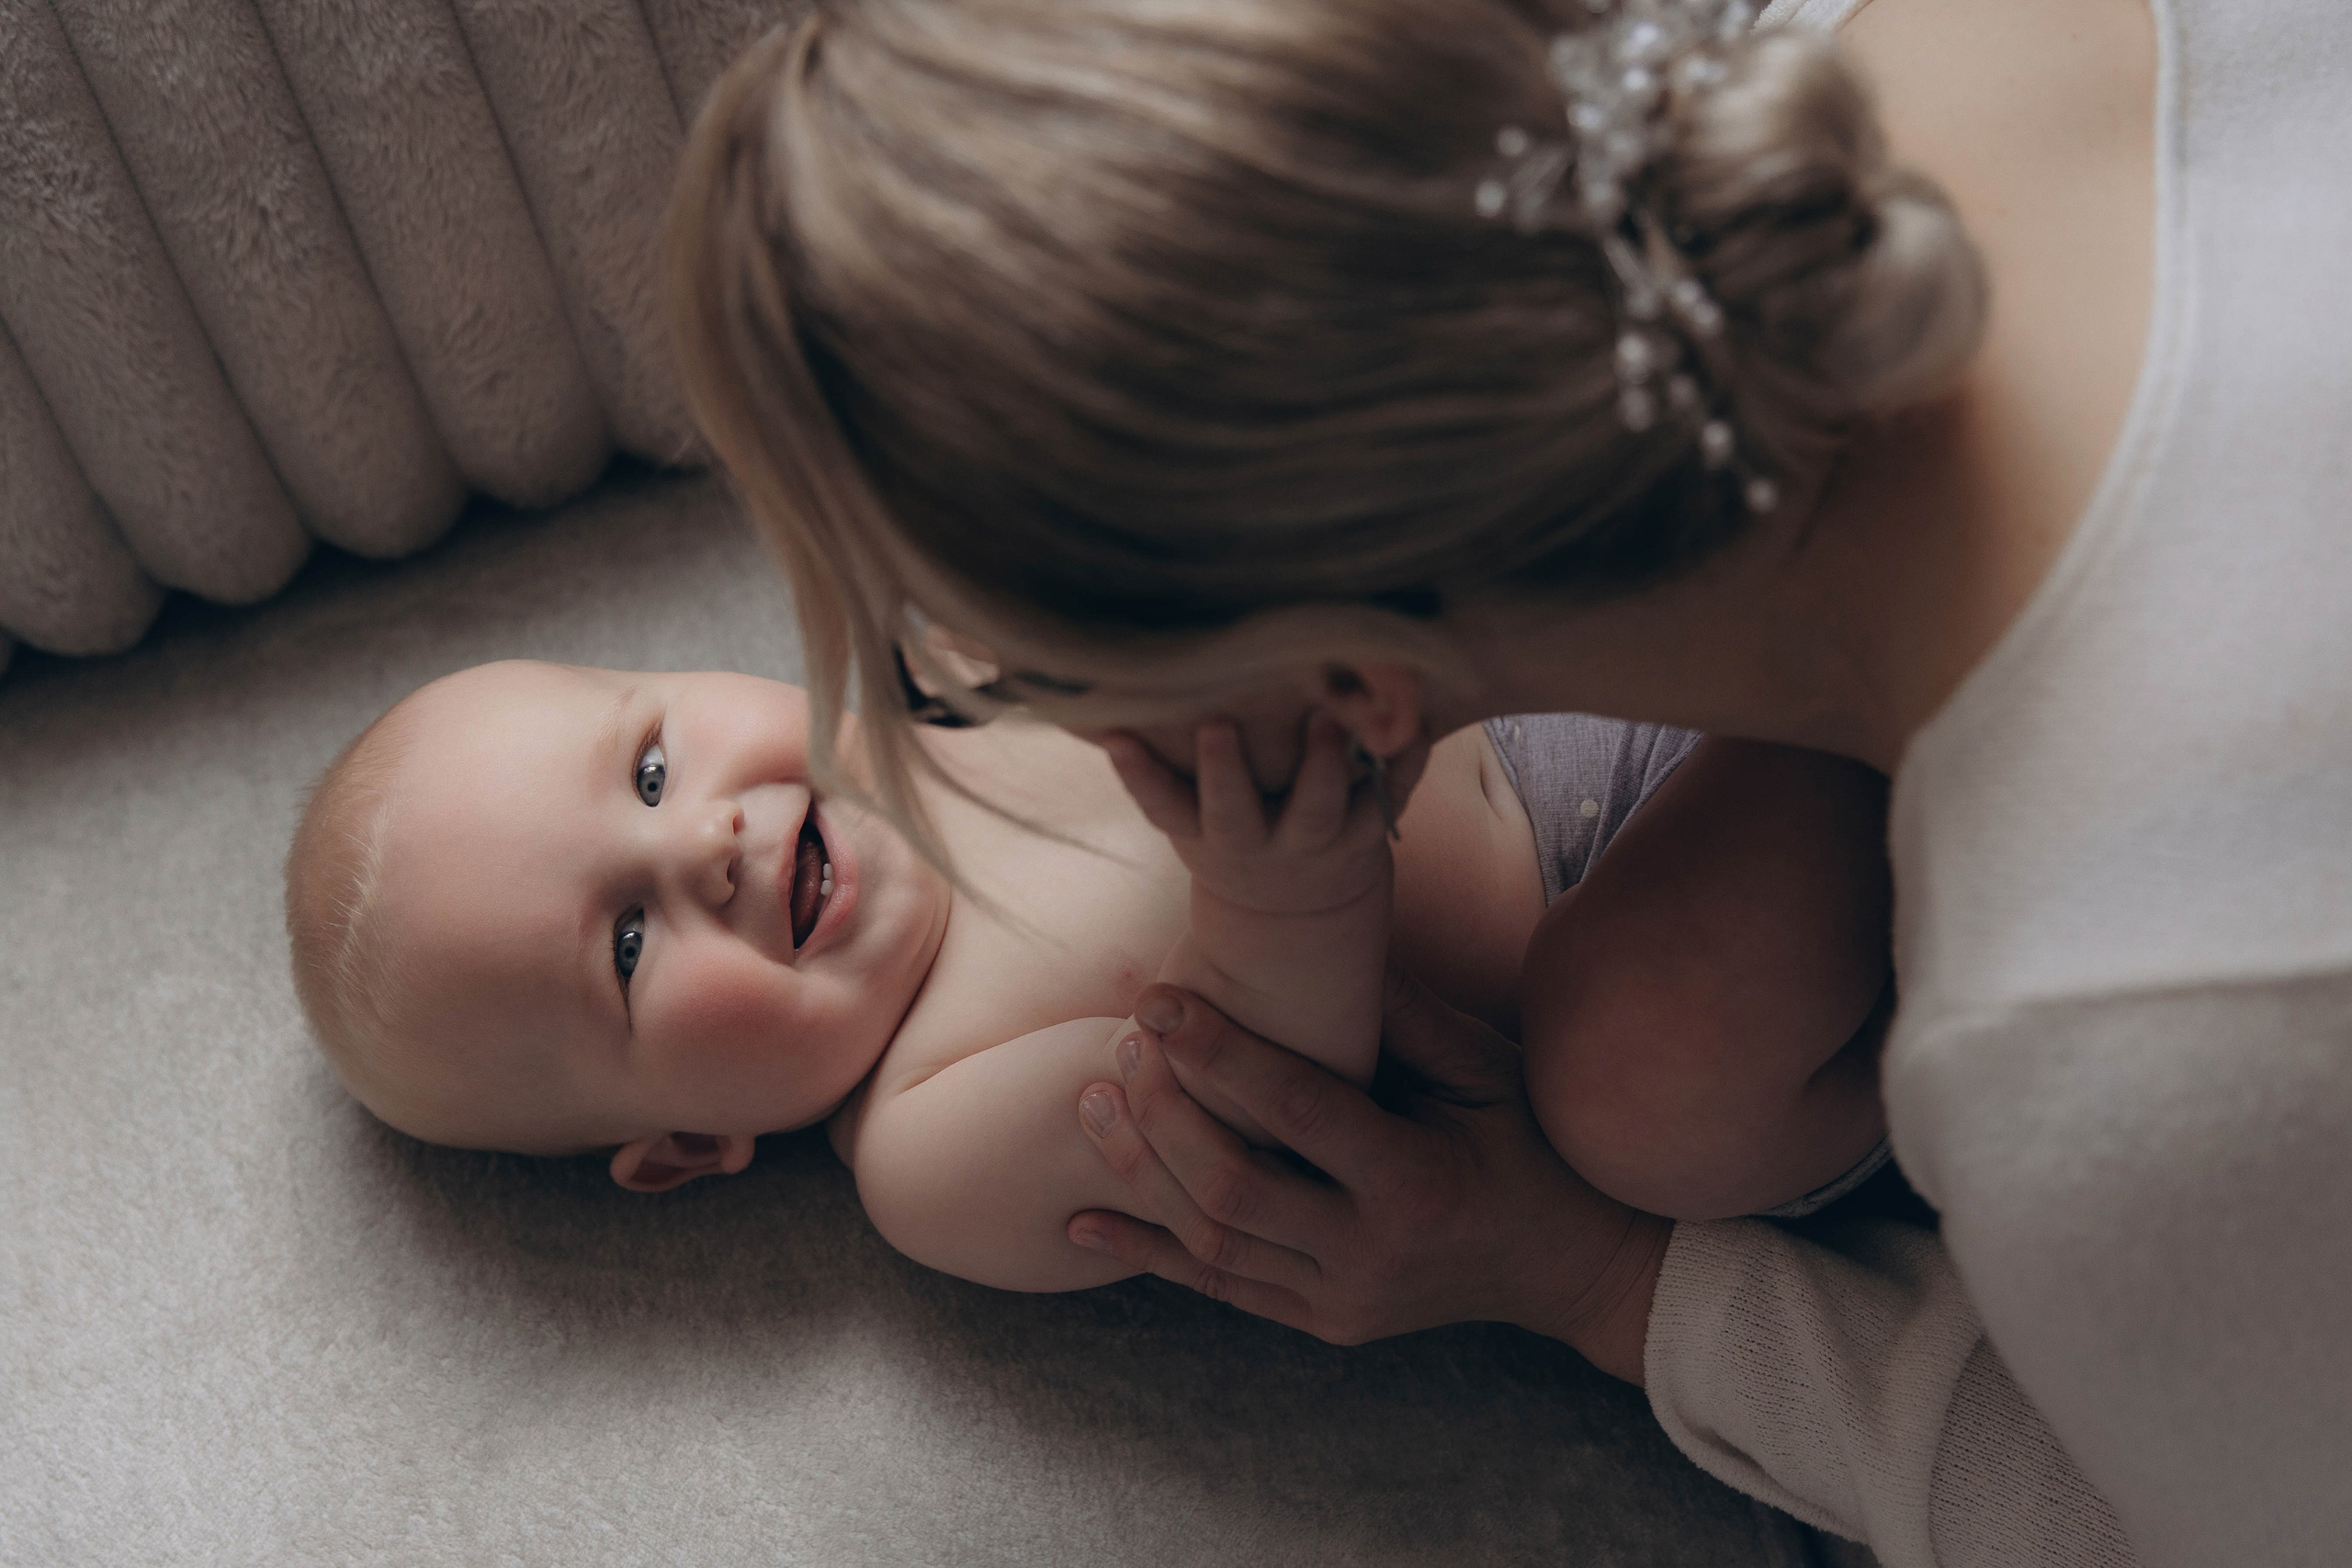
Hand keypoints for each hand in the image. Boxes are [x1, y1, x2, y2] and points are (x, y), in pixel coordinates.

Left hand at [1069, 970, 1672, 1380]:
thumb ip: (1402, 1015)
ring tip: (1091, 1104)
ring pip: (1213, 1241)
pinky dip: (1147, 1253)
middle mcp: (1369, 1252)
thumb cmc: (1529, 1145)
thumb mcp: (1483, 1071)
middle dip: (1165, 1112)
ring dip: (1141, 1172)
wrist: (1570, 1266)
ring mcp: (1340, 1299)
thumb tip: (1319, 942)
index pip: (1295, 1111)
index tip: (1158, 999)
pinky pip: (1219, 1289)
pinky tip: (1081, 1222)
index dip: (1219, 1052)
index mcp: (1415, 1179)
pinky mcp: (1321, 1323)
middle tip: (1119, 1045)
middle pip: (1233, 1184)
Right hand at [1105, 712, 1390, 919]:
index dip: (1136, 776)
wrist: (1295, 912)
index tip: (1117, 737)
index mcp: (1202, 831)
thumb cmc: (1231, 827)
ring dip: (1322, 766)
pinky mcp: (1363, 835)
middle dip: (1225, 772)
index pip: (1161, 805)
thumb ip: (1171, 759)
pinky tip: (1416, 724)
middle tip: (1215, 725)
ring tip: (1325, 718)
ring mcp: (1311, 842)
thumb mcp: (1193, 811)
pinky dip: (1406, 765)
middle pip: (1235, 814)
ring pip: (1317, 812)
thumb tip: (1116, 680)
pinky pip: (1389, 801)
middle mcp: (1253, 842)